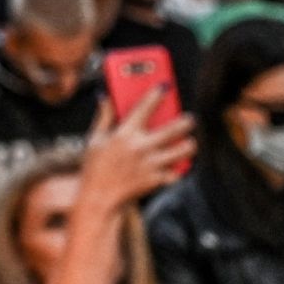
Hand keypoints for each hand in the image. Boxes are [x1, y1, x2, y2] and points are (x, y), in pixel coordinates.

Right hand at [78, 93, 194, 209]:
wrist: (98, 198)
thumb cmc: (94, 168)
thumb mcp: (94, 140)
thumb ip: (104, 117)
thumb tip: (105, 98)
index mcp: (124, 134)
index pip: (144, 107)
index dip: (156, 93)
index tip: (164, 86)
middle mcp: (140, 147)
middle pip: (173, 128)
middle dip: (185, 121)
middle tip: (189, 120)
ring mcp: (150, 164)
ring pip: (182, 150)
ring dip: (189, 145)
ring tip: (189, 143)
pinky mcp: (156, 180)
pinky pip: (176, 172)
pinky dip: (178, 169)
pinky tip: (177, 166)